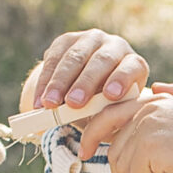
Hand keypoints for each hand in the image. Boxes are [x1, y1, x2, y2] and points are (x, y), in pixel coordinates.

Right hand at [22, 27, 149, 111]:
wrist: (88, 87)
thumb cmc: (107, 106)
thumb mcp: (114, 111)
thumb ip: (109, 116)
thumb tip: (96, 133)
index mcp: (134, 63)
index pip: (131, 68)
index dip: (122, 79)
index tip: (111, 96)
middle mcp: (115, 46)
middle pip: (101, 61)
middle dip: (85, 83)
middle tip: (73, 103)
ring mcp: (90, 40)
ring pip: (74, 58)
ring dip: (60, 82)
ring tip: (50, 104)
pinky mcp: (66, 40)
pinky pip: (53, 59)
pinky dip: (44, 82)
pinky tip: (38, 100)